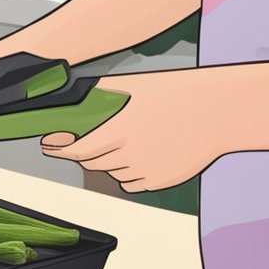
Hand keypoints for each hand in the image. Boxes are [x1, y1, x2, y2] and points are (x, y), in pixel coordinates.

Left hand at [40, 73, 226, 192]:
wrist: (220, 112)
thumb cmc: (180, 94)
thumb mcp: (138, 85)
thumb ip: (103, 91)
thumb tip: (76, 91)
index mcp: (122, 130)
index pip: (78, 150)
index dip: (60, 150)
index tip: (49, 146)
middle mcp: (131, 154)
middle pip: (92, 162)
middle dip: (84, 152)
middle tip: (86, 140)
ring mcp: (146, 170)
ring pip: (112, 173)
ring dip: (109, 161)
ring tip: (127, 142)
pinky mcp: (160, 181)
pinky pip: (132, 183)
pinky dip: (129, 173)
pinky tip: (142, 154)